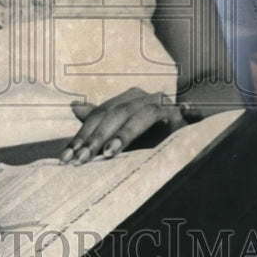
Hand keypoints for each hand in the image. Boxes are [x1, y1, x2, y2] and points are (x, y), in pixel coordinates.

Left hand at [61, 88, 184, 163]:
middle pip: (109, 113)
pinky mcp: (173, 111)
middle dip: (92, 138)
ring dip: (114, 134)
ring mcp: (157, 102)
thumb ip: (100, 124)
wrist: (190, 149)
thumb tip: (74, 106)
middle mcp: (140, 97)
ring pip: (128, 113)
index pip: (97, 115)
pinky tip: (118, 147)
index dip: (81, 135)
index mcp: (126, 100)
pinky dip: (132, 131)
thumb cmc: (153, 144)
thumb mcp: (122, 139)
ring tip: (102, 154)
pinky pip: (151, 116)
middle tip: (79, 160)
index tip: (66, 157)